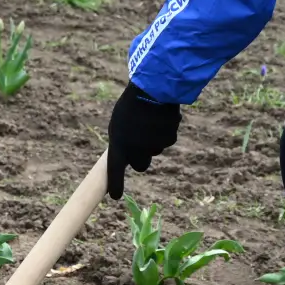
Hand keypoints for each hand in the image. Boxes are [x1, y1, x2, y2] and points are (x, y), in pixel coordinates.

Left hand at [106, 82, 180, 199]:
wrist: (153, 88)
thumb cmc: (131, 104)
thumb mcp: (119, 122)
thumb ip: (122, 139)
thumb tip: (126, 154)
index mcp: (119, 145)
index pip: (115, 171)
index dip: (115, 185)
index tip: (115, 196)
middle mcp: (136, 150)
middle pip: (141, 164)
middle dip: (141, 156)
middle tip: (140, 140)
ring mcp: (154, 146)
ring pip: (155, 149)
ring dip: (153, 139)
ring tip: (149, 120)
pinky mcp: (169, 139)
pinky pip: (166, 139)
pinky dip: (165, 131)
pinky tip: (161, 117)